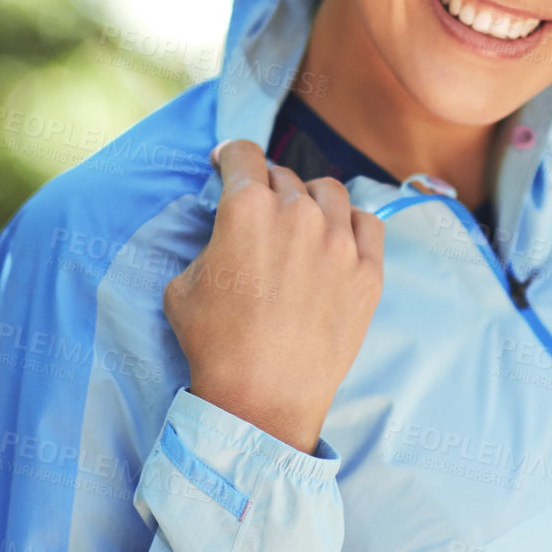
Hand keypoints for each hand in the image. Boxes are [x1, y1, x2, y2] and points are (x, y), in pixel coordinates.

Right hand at [163, 138, 385, 454]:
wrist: (265, 396)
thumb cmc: (216, 345)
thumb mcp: (183, 284)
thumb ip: (207, 242)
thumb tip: (224, 232)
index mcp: (247, 208)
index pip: (243, 154)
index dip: (230, 156)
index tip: (228, 164)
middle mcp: (298, 213)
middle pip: (283, 176)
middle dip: (266, 187)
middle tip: (260, 211)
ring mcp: (340, 241)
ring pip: (328, 191)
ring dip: (309, 199)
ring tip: (300, 221)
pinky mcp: (369, 270)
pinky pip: (367, 223)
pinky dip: (351, 223)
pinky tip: (338, 236)